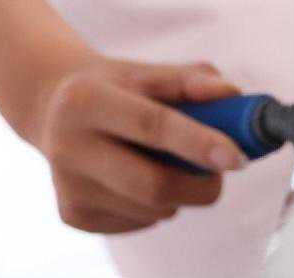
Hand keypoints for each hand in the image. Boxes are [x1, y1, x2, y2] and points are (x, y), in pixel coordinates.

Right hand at [19, 54, 249, 233]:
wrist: (55, 110)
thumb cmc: (120, 88)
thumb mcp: (149, 72)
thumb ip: (193, 79)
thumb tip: (232, 95)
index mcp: (86, 100)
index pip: (152, 125)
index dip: (199, 143)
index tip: (238, 157)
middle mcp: (68, 146)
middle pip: (152, 184)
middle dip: (202, 185)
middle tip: (225, 169)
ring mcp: (67, 187)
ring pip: (152, 209)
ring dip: (181, 193)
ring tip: (170, 161)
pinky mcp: (72, 216)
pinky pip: (140, 222)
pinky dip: (159, 206)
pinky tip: (142, 177)